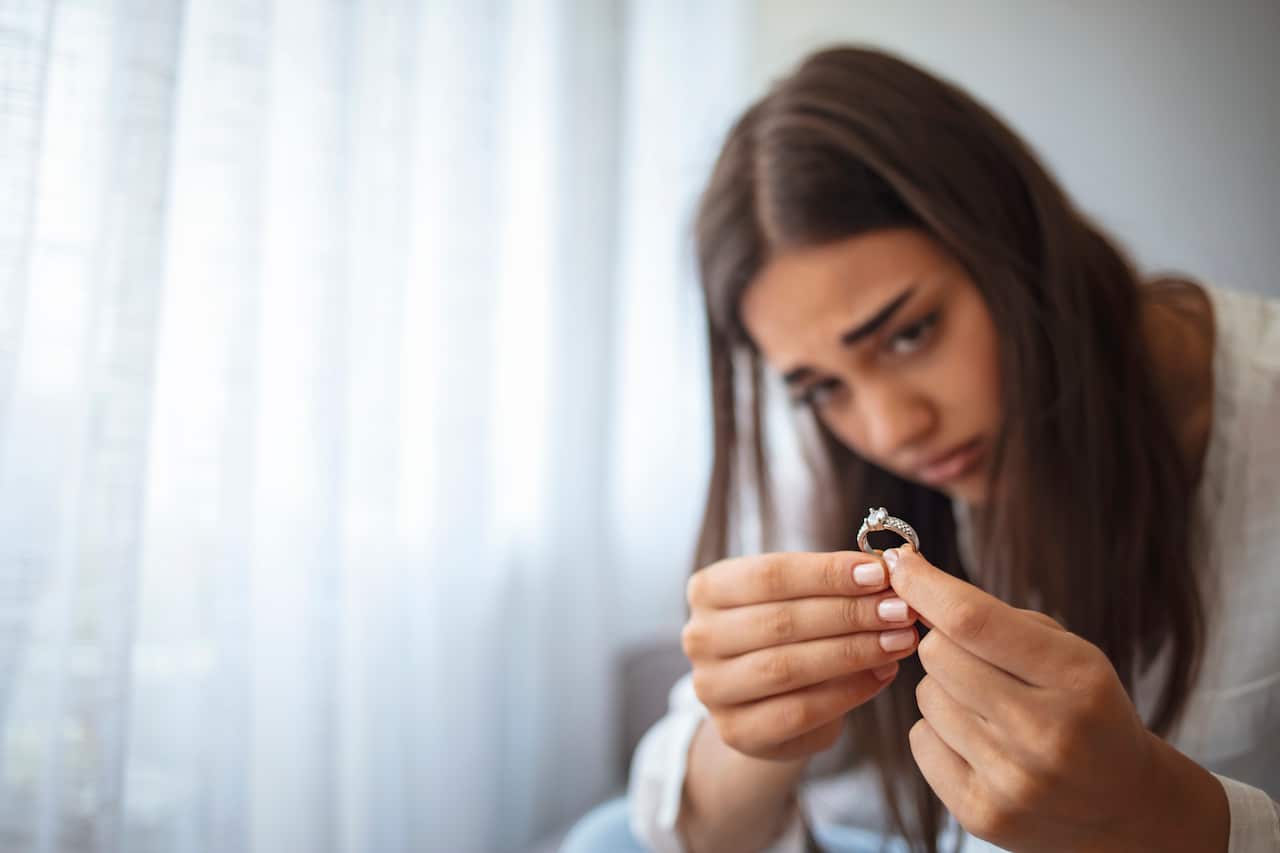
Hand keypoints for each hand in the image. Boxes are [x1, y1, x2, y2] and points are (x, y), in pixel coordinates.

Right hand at [682, 551, 920, 761]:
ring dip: (853, 651)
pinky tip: (882, 674)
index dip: (827, 573)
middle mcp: (699, 636)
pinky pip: (798, 711)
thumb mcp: (800, 598)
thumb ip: (833, 583)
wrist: (766, 702)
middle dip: (849, 613)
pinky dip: (848, 691)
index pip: (768, 574)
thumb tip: (889, 570)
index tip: (879, 573)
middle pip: (780, 621)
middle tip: (900, 610)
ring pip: (787, 667)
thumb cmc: (788, 634)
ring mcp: (711, 688)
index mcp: (707, 589)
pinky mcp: (735, 731)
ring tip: (899, 640)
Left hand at [885, 545, 1227, 851]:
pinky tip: (980, 744)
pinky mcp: (980, 813)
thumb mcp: (1068, 654)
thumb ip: (994, 619)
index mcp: (1076, 678)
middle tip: (973, 657)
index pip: (974, 621)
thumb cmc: (1084, 709)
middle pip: (938, 655)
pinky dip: (939, 733)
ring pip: (926, 696)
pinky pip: (921, 741)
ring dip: (945, 691)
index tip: (899, 565)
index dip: (926, 587)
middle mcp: (1045, 733)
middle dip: (943, 643)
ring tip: (990, 710)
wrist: (1121, 806)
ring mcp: (1012, 779)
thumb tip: (910, 580)